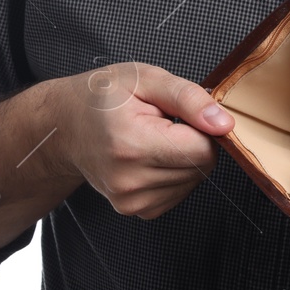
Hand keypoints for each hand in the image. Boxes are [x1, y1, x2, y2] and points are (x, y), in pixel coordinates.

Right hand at [56, 61, 233, 219]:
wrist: (65, 125)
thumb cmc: (103, 97)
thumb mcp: (146, 79)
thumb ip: (189, 98)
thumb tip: (224, 124)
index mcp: (131, 144)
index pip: (202, 149)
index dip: (203, 127)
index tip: (182, 113)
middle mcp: (129, 180)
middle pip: (201, 167)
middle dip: (193, 141)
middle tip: (164, 123)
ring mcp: (130, 200)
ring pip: (193, 181)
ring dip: (184, 158)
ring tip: (154, 138)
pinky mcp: (135, 210)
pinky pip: (178, 193)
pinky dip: (174, 173)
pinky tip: (152, 156)